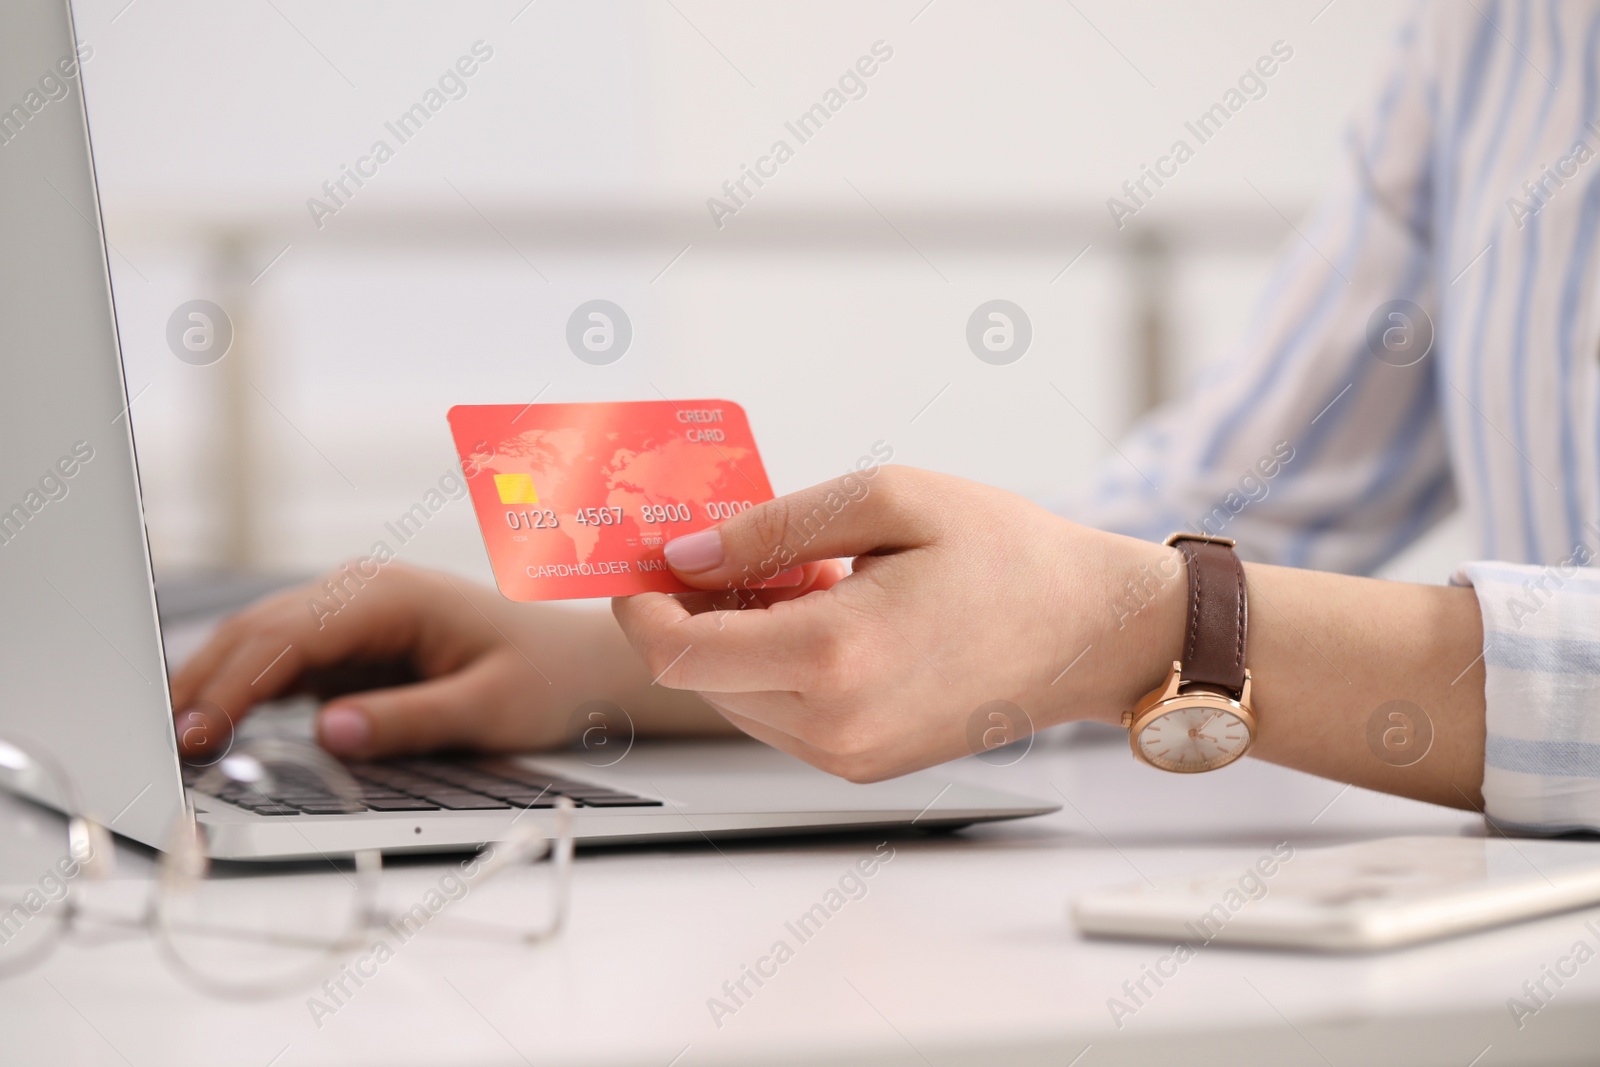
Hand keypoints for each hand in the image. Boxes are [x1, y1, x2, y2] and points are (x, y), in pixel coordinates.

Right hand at [170, 560, 844, 762]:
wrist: (580, 665)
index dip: (237, 683)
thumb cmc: (545, 679)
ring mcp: (351, 614)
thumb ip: (414, 719)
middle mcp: (363, 593)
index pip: (292, 634)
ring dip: (213, 684)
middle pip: (260, 630)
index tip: (199, 730)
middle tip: (163, 744)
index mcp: (394, 594)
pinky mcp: (348, 643)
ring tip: (170, 739)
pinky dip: (241, 689)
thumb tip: (332, 731)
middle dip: (206, 682)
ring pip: (260, 641)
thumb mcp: (491, 708)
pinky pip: (280, 661)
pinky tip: (209, 724)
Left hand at [611, 465, 1182, 781]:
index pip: (678, 652)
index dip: (640, 606)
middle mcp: (835, 725)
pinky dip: (774, 665)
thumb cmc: (1006, 554)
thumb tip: (684, 554)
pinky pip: (779, 715)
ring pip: (734, 698)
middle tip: (729, 549)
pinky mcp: (863, 764)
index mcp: (837, 656)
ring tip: (798, 577)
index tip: (641, 563)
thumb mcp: (887, 500)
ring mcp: (849, 755)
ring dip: (734, 638)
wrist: (1091, 630)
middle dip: (691, 612)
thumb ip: (771, 528)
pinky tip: (822, 614)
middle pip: (698, 676)